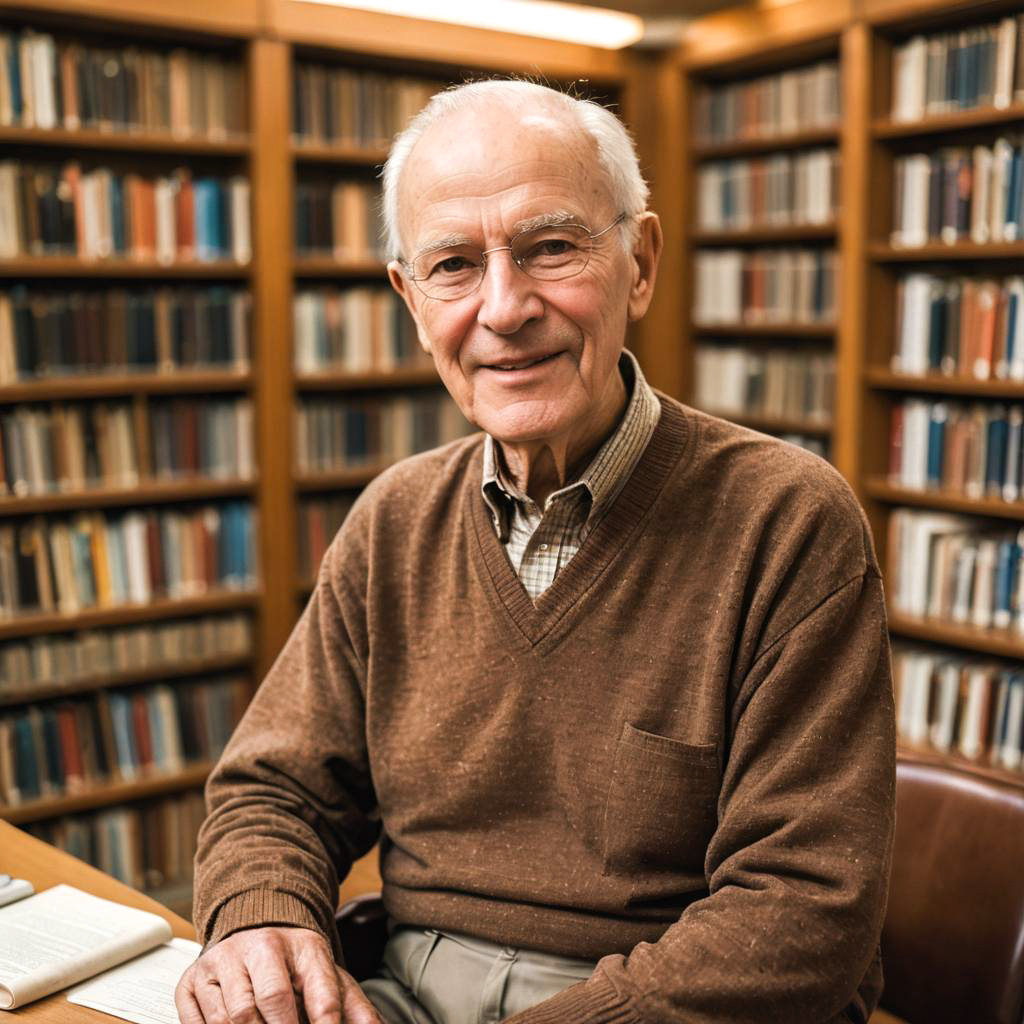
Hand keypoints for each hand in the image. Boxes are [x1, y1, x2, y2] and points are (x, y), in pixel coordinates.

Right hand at [175, 926, 380, 1023]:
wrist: (251, 930)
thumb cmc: (293, 967)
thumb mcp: (327, 978)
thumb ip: (353, 1008)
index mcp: (304, 946)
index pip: (319, 985)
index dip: (325, 1017)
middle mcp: (261, 946)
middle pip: (271, 1001)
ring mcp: (222, 961)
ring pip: (233, 1017)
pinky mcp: (192, 980)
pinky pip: (197, 1022)